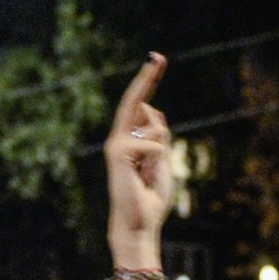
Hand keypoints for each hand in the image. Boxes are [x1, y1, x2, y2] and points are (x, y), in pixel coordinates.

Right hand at [104, 55, 172, 258]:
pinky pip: (154, 143)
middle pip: (136, 101)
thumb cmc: (150, 199)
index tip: (156, 60)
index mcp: (130, 141)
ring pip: (154, 127)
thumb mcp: (162, 162)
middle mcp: (120, 139)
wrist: (139, 224)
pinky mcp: (118, 152)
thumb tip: (153, 109)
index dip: (148, 83)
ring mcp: (117, 144)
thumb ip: (159, 137)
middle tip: (158, 55)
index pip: (140, 107)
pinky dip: (158, 160)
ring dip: (162, 151)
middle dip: (148, 77)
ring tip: (149, 174)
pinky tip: (145, 176)